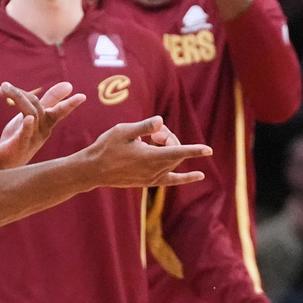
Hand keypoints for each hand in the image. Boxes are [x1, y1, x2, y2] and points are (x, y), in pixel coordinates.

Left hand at [0, 82, 84, 168]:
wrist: (5, 161)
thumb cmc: (20, 136)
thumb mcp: (34, 115)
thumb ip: (49, 100)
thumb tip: (69, 84)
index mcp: (47, 122)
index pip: (59, 111)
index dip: (70, 104)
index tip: (82, 96)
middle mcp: (43, 130)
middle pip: (38, 107)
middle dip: (24, 93)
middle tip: (5, 83)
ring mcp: (33, 138)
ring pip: (30, 114)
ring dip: (16, 98)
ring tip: (3, 88)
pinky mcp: (21, 146)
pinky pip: (26, 134)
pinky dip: (27, 126)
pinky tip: (28, 119)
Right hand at [86, 116, 210, 187]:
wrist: (94, 170)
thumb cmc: (106, 148)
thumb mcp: (123, 131)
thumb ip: (143, 127)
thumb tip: (161, 121)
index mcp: (149, 157)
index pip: (177, 152)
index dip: (193, 150)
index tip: (208, 150)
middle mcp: (154, 169)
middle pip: (175, 151)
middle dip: (168, 138)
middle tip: (152, 132)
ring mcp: (152, 177)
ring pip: (173, 162)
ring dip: (169, 149)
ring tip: (150, 140)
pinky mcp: (149, 182)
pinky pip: (172, 180)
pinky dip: (186, 178)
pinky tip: (200, 176)